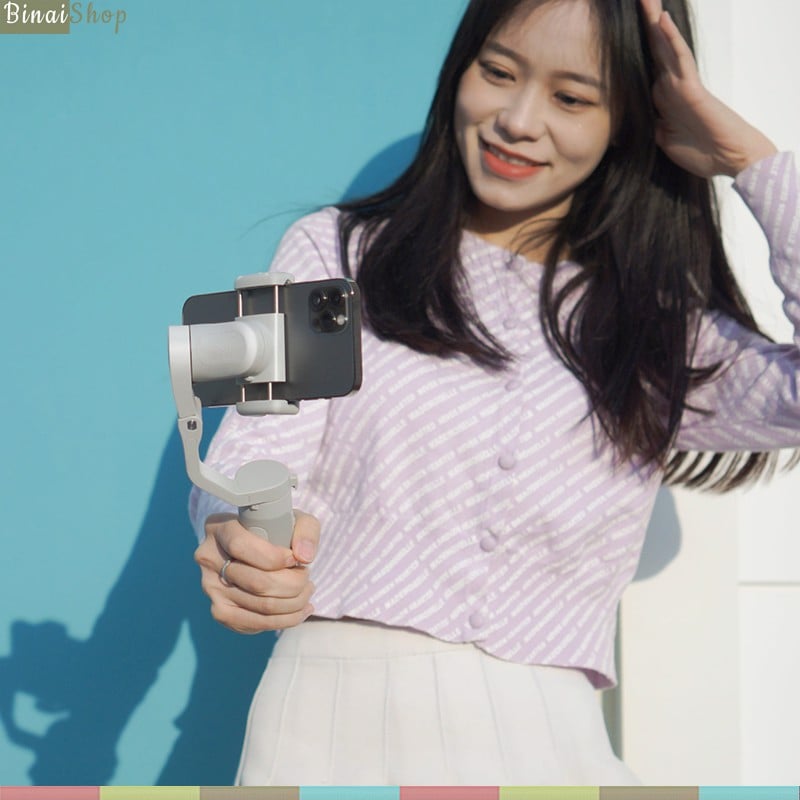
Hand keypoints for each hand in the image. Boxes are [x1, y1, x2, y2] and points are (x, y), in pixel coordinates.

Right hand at [194, 511, 318, 633]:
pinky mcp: (221, 612)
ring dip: (294, 602)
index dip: (273, 557)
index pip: (240, 546)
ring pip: (261, 606)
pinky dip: (286, 619)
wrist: (257, 551)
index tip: (295, 559)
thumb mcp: (295, 519)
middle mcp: (208, 558)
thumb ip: (305, 530)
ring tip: (307, 590)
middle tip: (306, 576)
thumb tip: (304, 557)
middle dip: (293, 583)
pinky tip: (302, 610)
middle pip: (256, 582)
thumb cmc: (277, 532)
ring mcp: (211, 588)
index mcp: (219, 528)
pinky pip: (256, 623)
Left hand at [639, 0, 776, 176]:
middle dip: (644, 26)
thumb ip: (648, 126)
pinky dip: (671, 40)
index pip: (642, 68)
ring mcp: (681, 83)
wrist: (727, 158)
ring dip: (654, 22)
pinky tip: (662, 20)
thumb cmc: (699, 150)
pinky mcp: (692, 87)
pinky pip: (680, 58)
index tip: (614, 36)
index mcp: (661, 97)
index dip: (630, 51)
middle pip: (653, 49)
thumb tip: (628, 125)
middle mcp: (670, 85)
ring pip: (664, 46)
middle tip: (636, 0)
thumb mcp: (661, 140)